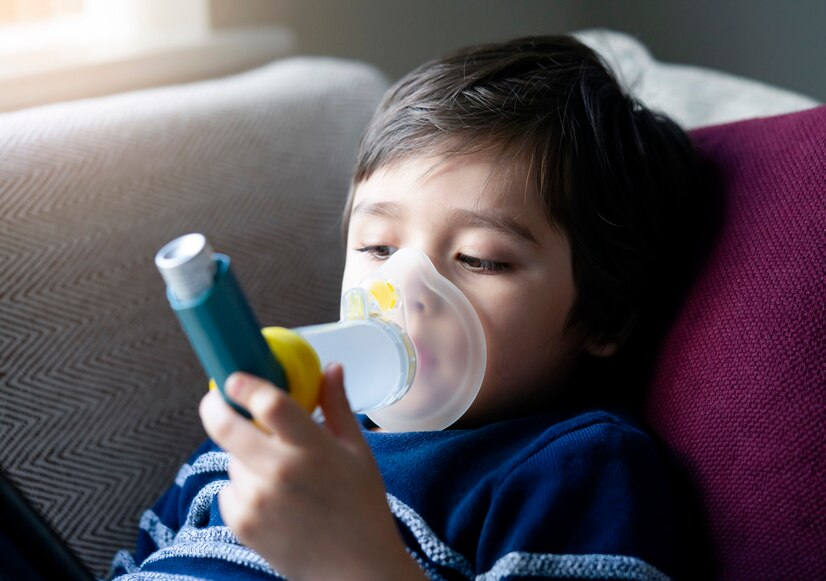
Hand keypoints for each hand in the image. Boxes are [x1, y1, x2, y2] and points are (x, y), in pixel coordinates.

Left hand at [199, 364, 424, 580]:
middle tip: (215, 402)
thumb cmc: (362, 506)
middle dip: (215, 409)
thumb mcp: (357, 451)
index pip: (270, 404)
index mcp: (312, 449)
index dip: (246, 384)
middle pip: (228, 428)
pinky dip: (243, 488)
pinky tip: (272, 500)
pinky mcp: (243, 525)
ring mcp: (258, 501)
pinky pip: (230, 490)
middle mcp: (280, 472)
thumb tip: (332, 367)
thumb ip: (338, 406)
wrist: (356, 570)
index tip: (234, 376)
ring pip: (233, 460)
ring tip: (278, 474)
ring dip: (244, 457)